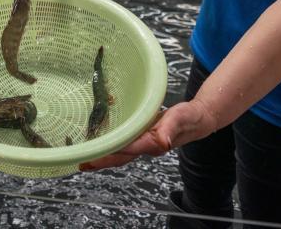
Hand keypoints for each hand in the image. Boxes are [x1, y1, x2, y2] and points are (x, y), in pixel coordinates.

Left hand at [79, 99, 217, 170]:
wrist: (197, 119)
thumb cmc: (189, 118)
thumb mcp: (181, 118)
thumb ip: (171, 128)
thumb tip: (163, 142)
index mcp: (153, 142)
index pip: (127, 149)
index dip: (110, 152)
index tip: (94, 155)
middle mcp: (146, 146)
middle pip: (120, 157)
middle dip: (101, 161)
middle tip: (82, 163)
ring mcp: (144, 144)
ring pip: (121, 154)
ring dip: (104, 157)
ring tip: (86, 159)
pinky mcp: (144, 138)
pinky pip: (125, 146)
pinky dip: (112, 148)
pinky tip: (103, 145)